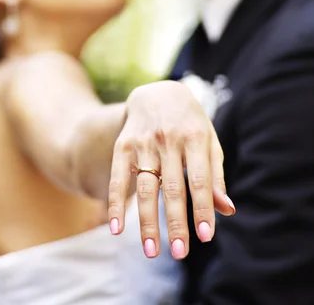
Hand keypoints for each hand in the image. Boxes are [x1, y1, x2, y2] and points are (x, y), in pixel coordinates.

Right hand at [107, 80, 234, 258]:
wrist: (157, 92)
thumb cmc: (190, 123)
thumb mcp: (208, 141)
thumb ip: (215, 174)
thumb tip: (227, 210)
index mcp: (195, 137)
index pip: (200, 179)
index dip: (203, 208)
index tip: (206, 236)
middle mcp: (169, 139)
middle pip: (173, 188)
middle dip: (175, 222)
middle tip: (179, 252)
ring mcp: (144, 142)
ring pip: (146, 187)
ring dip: (147, 221)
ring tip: (151, 251)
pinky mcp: (123, 145)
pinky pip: (118, 178)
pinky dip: (116, 203)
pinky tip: (116, 228)